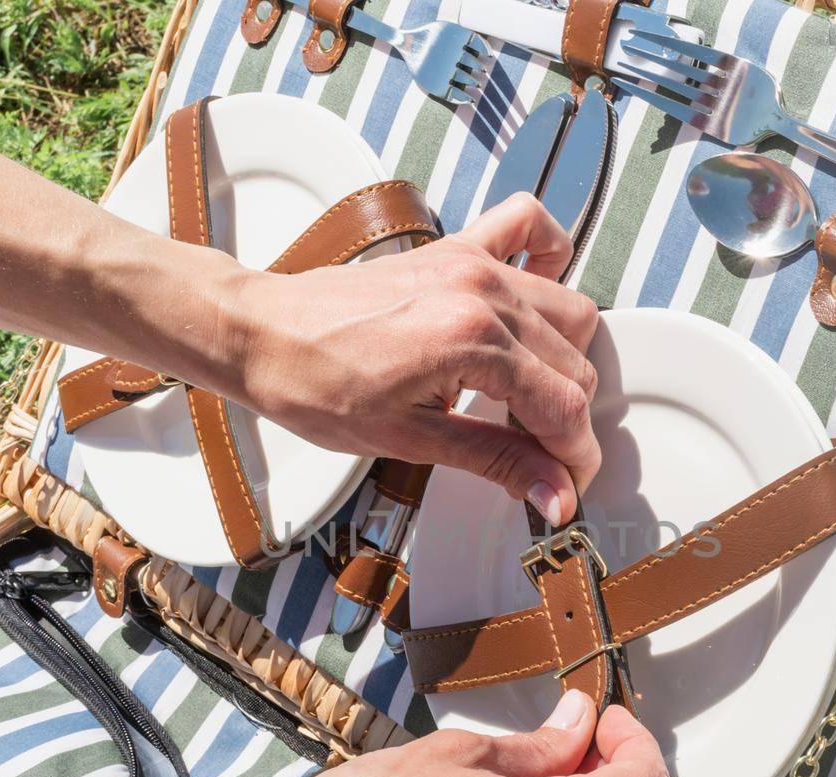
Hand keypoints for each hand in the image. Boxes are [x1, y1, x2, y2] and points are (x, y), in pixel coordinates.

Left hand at [222, 193, 601, 526]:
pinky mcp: (455, 248)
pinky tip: (533, 300)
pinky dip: (548, 256)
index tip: (567, 486)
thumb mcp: (409, 440)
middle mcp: (480, 290)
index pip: (563, 404)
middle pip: (574, 361)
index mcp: (470, 339)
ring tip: (527, 401)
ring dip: (563, 360)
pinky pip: (527, 227)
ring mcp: (471, 262)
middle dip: (569, 419)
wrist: (262, 335)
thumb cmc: (313, 384)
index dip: (573, 455)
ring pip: (566, 309)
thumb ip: (496, 459)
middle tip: (541, 456)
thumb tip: (552, 491)